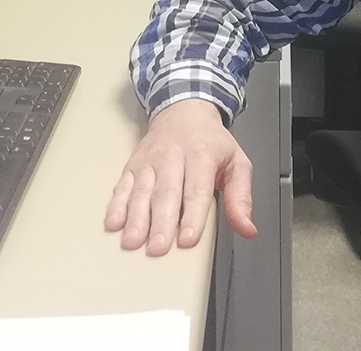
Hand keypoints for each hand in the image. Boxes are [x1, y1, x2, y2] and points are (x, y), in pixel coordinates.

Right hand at [105, 97, 257, 255]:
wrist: (184, 110)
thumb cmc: (211, 142)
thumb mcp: (237, 162)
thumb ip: (241, 197)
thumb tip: (247, 229)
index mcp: (201, 156)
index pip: (196, 189)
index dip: (192, 215)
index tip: (187, 239)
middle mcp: (172, 157)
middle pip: (165, 193)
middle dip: (160, 223)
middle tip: (158, 249)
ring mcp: (149, 161)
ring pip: (141, 191)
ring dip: (135, 218)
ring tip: (132, 242)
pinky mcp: (133, 165)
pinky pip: (123, 185)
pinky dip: (116, 205)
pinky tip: (114, 223)